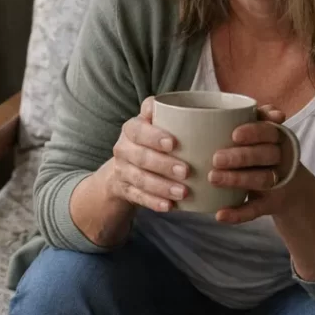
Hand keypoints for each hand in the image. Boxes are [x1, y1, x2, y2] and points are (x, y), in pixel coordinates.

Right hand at [102, 96, 190, 212]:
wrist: (124, 167)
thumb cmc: (150, 141)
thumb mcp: (154, 124)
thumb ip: (167, 113)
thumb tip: (193, 108)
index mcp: (131, 128)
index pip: (138, 130)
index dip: (154, 136)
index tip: (173, 143)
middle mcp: (123, 148)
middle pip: (141, 157)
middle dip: (163, 165)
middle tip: (186, 171)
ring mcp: (122, 170)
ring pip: (140, 179)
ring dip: (161, 186)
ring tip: (182, 192)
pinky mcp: (124, 189)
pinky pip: (137, 197)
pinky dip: (153, 202)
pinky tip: (168, 206)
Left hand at [209, 105, 296, 223]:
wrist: (294, 190)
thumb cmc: (266, 154)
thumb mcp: (264, 136)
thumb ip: (253, 120)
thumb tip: (233, 108)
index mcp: (279, 139)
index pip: (270, 132)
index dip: (254, 132)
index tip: (234, 134)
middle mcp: (282, 159)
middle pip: (265, 155)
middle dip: (241, 156)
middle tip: (215, 158)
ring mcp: (278, 182)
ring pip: (260, 180)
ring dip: (237, 180)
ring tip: (213, 179)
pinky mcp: (272, 204)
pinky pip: (256, 210)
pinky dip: (238, 214)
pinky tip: (220, 215)